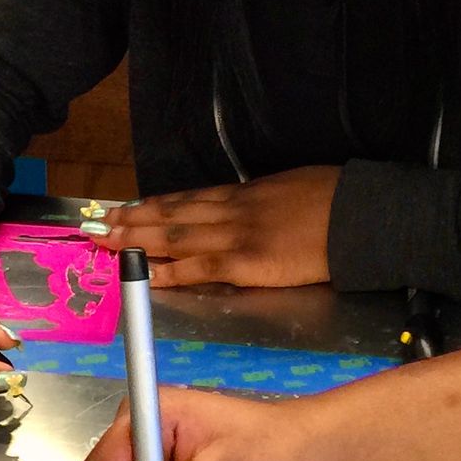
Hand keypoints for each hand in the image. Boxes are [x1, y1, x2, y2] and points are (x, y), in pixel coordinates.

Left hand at [90, 166, 340, 287]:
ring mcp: (236, 236)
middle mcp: (231, 210)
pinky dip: (169, 270)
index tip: (128, 207)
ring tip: (108, 243)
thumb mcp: (291, 187)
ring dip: (139, 240)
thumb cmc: (335, 200)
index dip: (154, 204)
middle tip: (101, 225)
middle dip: (134, 221)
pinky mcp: (247, 263)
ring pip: (176, 235)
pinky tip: (146, 273)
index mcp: (244, 194)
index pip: (189, 198)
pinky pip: (199, 267)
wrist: (359, 215)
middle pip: (172, 214)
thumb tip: (250, 203)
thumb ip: (263, 199)